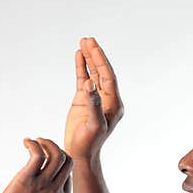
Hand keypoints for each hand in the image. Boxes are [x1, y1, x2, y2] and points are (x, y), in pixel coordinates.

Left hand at [0, 138, 73, 192]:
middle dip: (58, 150)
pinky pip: (38, 154)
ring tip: (36, 141)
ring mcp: (44, 185)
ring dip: (48, 143)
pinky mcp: (27, 179)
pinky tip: (27, 142)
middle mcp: (57, 191)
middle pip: (68, 162)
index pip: (69, 176)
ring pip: (57, 154)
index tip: (47, 162)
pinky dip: (34, 144)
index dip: (60, 166)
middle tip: (44, 147)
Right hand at [64, 36, 124, 159]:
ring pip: (93, 73)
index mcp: (114, 103)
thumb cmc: (89, 142)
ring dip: (89, 58)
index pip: (108, 76)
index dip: (101, 60)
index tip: (93, 46)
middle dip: (96, 55)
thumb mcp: (93, 124)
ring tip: (83, 42)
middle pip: (102, 71)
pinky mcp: (84, 100)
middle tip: (88, 39)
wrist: (80, 153)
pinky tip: (78, 55)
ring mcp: (95, 98)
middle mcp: (107, 98)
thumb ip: (93, 103)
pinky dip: (82, 67)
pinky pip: (83, 79)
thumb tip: (90, 83)